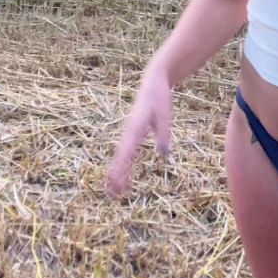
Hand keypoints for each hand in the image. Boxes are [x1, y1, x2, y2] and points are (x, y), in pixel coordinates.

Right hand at [107, 64, 171, 197]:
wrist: (153, 81)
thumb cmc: (160, 97)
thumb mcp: (165, 114)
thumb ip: (163, 134)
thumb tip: (163, 155)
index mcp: (135, 126)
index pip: (127, 151)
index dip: (122, 169)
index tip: (118, 183)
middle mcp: (129, 131)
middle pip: (120, 157)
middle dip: (116, 177)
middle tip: (113, 196)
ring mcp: (128, 132)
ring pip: (120, 157)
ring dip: (117, 174)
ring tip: (114, 193)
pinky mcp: (131, 133)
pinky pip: (125, 152)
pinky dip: (122, 166)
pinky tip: (123, 179)